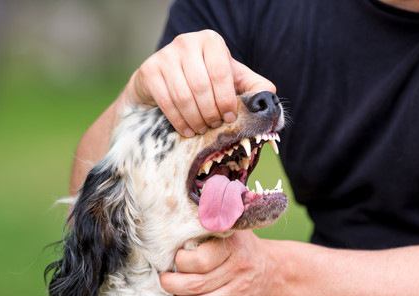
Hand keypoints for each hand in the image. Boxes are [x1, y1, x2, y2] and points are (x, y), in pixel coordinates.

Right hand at [125, 29, 275, 136]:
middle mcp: (187, 42)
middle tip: (214, 127)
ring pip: (184, 96)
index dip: (226, 100)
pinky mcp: (149, 71)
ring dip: (196, 119)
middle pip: (202, 87)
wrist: (164, 81)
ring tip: (202, 130)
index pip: (221, 73)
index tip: (229, 118)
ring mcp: (165, 55)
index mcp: (211, 41)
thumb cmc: (205, 81)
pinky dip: (179, 121)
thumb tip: (269, 99)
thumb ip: (253, 87)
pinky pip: (166, 102)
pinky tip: (187, 130)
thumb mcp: (231, 80)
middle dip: (210, 113)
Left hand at [160, 231, 275, 295]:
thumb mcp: (228, 229)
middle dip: (172, 284)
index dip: (181, 261)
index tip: (176, 258)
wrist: (269, 269)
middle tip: (165, 279)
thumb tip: (173, 232)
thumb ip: (206, 227)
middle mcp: (238, 270)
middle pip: (196, 285)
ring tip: (175, 293)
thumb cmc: (237, 246)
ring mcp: (239, 292)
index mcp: (233, 247)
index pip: (200, 261)